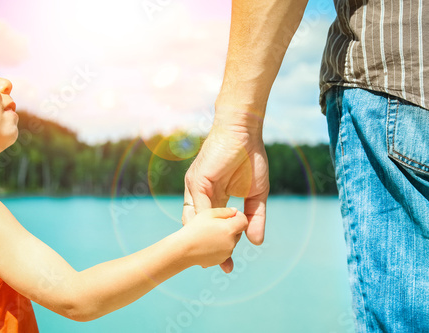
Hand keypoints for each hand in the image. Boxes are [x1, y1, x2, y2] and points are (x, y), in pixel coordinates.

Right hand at [179, 207, 247, 268]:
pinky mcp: (221, 260)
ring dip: (226, 236)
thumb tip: (235, 211)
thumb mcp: (208, 213)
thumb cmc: (194, 229)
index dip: (238, 216)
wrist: (183, 249)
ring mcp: (227, 253)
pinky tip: (208, 242)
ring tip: (210, 233)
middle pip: (238, 231)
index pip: (243, 221)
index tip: (229, 215)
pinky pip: (225, 250)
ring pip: (232, 241)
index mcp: (229, 229)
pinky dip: (220, 246)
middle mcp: (231, 242)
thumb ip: (225, 211)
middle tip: (216, 224)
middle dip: (231, 226)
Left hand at [183, 122, 268, 272]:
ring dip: (204, 239)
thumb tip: (257, 242)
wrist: (245, 132)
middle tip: (217, 267)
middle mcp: (201, 194)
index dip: (218, 243)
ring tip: (213, 259)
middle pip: (199, 227)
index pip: (211, 225)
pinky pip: (200, 207)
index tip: (226, 263)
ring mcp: (196, 187)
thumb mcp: (257, 194)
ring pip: (195, 220)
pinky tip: (217, 237)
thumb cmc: (251, 158)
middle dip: (207, 247)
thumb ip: (255, 217)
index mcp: (213, 197)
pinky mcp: (197, 180)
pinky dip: (207, 223)